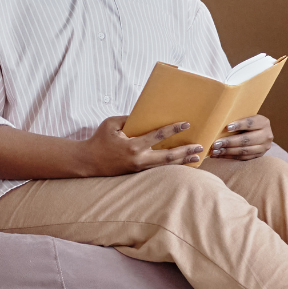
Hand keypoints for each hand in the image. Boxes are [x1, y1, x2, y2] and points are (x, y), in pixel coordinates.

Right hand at [80, 117, 203, 175]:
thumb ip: (129, 119)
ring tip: (197, 157)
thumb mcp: (111, 124)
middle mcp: (138, 159)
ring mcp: (139, 168)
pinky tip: (182, 163)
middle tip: (199, 147)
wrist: (88, 162)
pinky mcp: (138, 172)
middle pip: (168, 157)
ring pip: (165, 166)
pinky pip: (159, 169)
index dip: (173, 129)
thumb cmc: (99, 140)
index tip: (186, 124)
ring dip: (182, 161)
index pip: (158, 136)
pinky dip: (172, 166)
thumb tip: (145, 115)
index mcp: (132, 146)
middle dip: (185, 151)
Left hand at [209, 115, 273, 159]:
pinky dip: (229, 157)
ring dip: (227, 151)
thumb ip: (238, 118)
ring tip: (215, 151)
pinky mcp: (258, 156)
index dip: (239, 125)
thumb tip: (219, 120)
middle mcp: (266, 135)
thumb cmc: (248, 123)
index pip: (250, 123)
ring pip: (244, 151)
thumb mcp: (247, 117)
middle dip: (229, 142)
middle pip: (246, 139)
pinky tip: (219, 155)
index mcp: (263, 122)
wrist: (260, 133)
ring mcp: (263, 147)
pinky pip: (242, 158)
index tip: (227, 127)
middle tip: (216, 143)